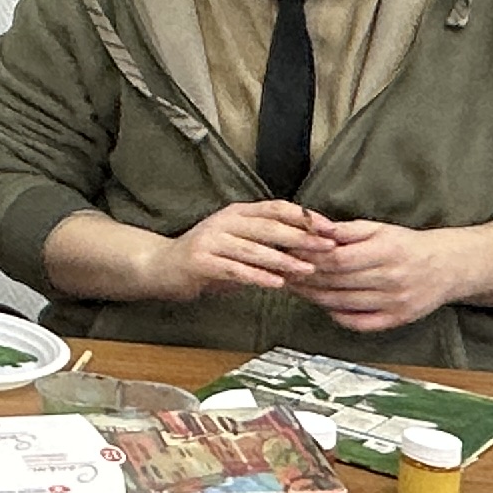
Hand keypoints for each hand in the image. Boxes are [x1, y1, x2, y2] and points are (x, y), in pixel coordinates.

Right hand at [165, 200, 326, 299]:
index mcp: (238, 213)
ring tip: (308, 269)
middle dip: (302, 237)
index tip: (332, 229)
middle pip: (269, 226)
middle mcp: (224, 221)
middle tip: (328, 248)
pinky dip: (258, 276)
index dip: (305, 217)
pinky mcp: (200, 261)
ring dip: (284, 260)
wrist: (160, 267)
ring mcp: (210, 240)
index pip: (277, 208)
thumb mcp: (238, 244)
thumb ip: (267, 245)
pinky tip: (276, 283)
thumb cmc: (207, 258)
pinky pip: (234, 269)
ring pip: (254, 248)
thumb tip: (309, 250)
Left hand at [286, 218, 470, 333]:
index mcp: (386, 252)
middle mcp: (391, 279)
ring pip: (343, 303)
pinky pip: (359, 322)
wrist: (447, 267)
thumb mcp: (381, 229)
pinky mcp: (396, 320)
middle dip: (306, 277)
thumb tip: (315, 228)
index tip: (290, 254)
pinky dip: (337, 315)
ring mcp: (394, 302)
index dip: (311, 258)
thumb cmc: (408, 245)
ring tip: (296, 288)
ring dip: (314, 296)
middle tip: (283, 272)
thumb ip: (348, 230)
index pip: (339, 258)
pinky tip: (323, 305)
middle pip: (337, 282)